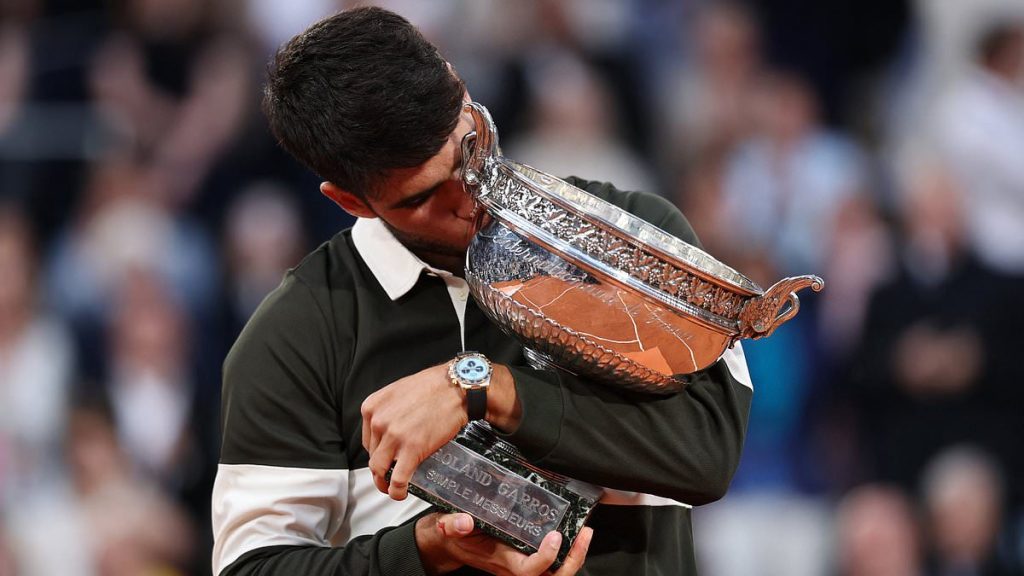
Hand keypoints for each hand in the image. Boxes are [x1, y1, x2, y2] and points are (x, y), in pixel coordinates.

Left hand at [362, 364, 465, 499]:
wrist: (456, 387)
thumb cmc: (433, 386)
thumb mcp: (398, 392)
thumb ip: (388, 410)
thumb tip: (390, 428)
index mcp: (372, 407)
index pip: (368, 439)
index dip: (378, 452)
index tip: (386, 457)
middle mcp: (378, 422)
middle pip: (372, 455)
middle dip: (381, 469)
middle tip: (389, 475)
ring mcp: (393, 437)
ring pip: (379, 470)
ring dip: (384, 483)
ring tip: (392, 488)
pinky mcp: (411, 450)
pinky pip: (397, 479)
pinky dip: (396, 491)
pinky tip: (400, 493)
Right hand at [416, 512, 593, 575]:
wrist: (450, 545)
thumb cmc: (452, 535)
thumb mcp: (447, 526)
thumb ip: (453, 524)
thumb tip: (463, 522)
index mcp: (500, 560)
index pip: (529, 570)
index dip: (546, 557)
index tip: (555, 536)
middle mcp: (514, 567)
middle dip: (572, 561)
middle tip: (584, 534)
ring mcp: (521, 565)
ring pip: (555, 573)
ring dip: (574, 557)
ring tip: (584, 533)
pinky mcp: (525, 557)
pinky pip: (552, 564)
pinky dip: (567, 552)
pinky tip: (573, 533)